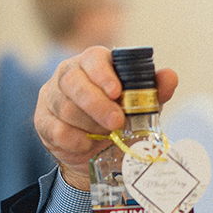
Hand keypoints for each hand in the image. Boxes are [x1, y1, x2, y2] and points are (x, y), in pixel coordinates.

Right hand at [35, 47, 178, 189]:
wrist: (99, 154)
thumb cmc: (120, 121)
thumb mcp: (141, 107)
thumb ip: (155, 91)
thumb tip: (170, 76)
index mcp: (93, 64)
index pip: (93, 59)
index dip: (103, 74)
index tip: (117, 92)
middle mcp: (68, 74)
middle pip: (73, 81)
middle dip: (97, 104)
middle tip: (117, 122)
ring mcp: (52, 96)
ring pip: (64, 106)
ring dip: (89, 125)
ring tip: (106, 135)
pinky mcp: (42, 120)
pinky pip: (55, 129)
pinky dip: (75, 140)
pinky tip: (87, 144)